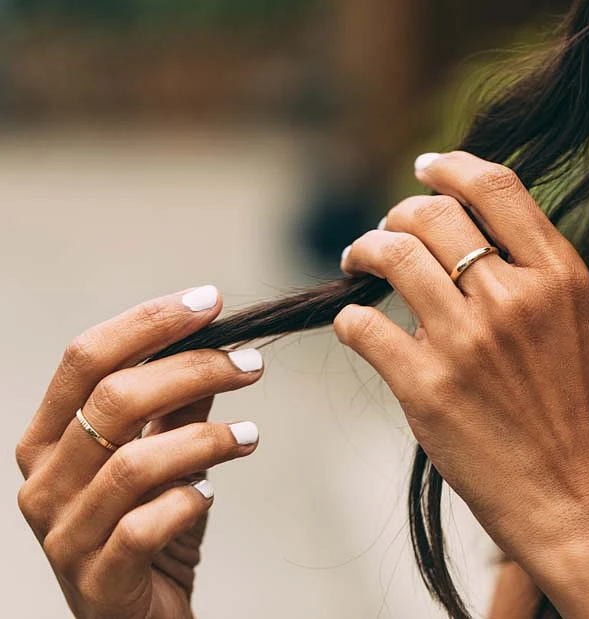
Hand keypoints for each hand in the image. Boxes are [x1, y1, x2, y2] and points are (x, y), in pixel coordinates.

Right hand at [15, 287, 262, 618]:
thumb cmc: (146, 528)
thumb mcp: (162, 457)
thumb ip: (178, 404)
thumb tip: (217, 342)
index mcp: (48, 438)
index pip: (85, 357)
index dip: (149, 322)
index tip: (212, 301)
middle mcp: (44, 481)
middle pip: (114, 399)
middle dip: (193, 369)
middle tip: (252, 363)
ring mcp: (65, 533)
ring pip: (134, 462)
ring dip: (206, 439)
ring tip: (251, 437)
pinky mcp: (99, 579)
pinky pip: (145, 525)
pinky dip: (188, 500)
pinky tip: (212, 492)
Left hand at [335, 152, 588, 577]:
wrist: (576, 494)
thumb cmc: (572, 407)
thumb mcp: (574, 318)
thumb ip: (529, 266)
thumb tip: (464, 220)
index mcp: (557, 275)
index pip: (495, 185)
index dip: (451, 166)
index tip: (426, 167)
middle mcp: (513, 298)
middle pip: (430, 212)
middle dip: (397, 213)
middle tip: (388, 230)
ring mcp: (467, 343)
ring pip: (390, 255)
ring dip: (362, 250)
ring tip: (358, 262)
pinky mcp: (426, 388)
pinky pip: (363, 325)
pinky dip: (351, 318)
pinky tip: (359, 325)